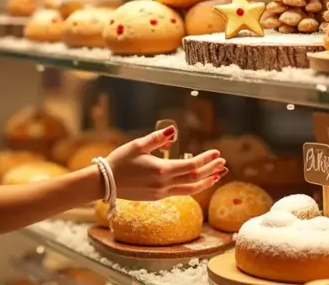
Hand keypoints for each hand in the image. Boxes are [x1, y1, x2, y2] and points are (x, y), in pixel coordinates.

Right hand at [105, 126, 226, 200]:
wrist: (105, 184)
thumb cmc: (119, 161)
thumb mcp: (137, 145)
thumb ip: (157, 139)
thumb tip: (174, 130)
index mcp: (161, 170)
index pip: (191, 166)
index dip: (206, 160)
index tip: (217, 153)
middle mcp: (164, 184)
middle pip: (195, 179)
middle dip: (211, 171)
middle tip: (223, 164)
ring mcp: (161, 193)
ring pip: (190, 190)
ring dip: (206, 182)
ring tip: (217, 175)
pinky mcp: (157, 197)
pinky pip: (180, 193)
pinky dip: (193, 187)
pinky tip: (197, 181)